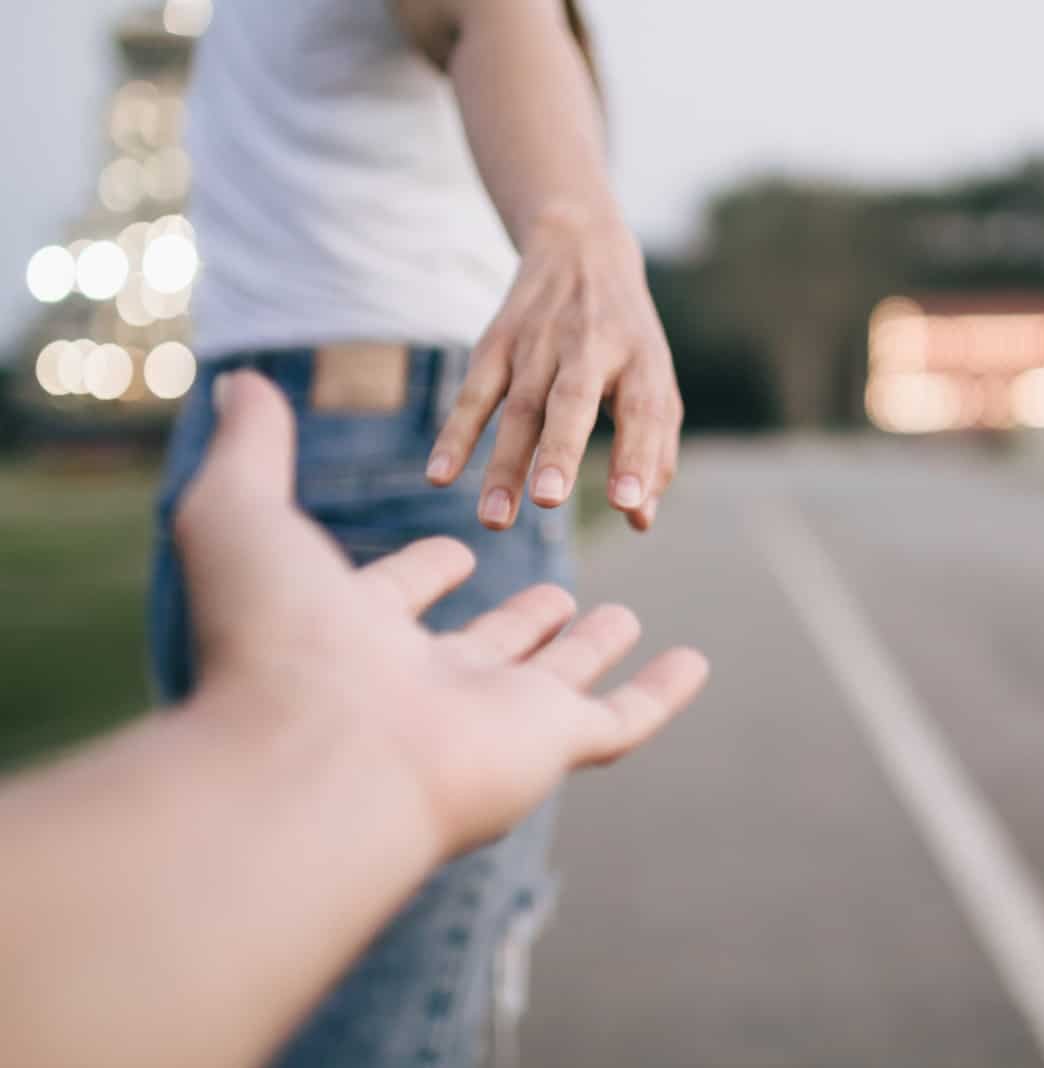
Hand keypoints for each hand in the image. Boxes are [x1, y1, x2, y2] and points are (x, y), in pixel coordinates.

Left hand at [177, 371, 707, 857]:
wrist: (318, 752)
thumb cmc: (274, 637)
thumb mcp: (241, 513)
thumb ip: (253, 448)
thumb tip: (238, 384)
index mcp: (357, 637)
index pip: (397, 598)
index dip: (422, 572)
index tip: (456, 547)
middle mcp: (426, 683)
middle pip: (487, 647)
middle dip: (521, 621)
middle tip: (557, 595)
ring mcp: (493, 719)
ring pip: (557, 680)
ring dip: (590, 650)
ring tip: (622, 619)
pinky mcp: (551, 744)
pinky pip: (622, 718)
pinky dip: (660, 692)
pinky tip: (693, 664)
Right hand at [426, 205, 682, 533]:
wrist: (580, 244)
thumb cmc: (626, 338)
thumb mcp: (653, 380)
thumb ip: (654, 451)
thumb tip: (640, 520)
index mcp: (641, 359)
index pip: (643, 410)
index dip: (637, 457)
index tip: (628, 505)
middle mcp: (591, 347)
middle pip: (572, 401)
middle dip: (561, 450)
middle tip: (550, 498)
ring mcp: (539, 343)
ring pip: (519, 407)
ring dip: (505, 463)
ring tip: (495, 518)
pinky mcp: (496, 342)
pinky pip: (473, 392)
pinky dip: (456, 434)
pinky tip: (440, 475)